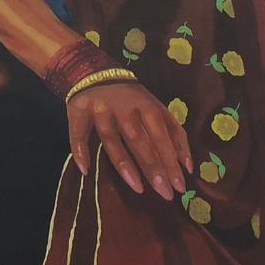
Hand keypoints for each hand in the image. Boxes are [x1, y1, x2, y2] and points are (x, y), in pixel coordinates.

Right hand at [68, 82, 191, 197]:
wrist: (94, 71)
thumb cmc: (132, 97)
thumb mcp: (155, 107)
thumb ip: (172, 131)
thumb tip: (187, 165)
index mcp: (146, 104)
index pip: (161, 134)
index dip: (171, 159)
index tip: (180, 186)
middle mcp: (123, 106)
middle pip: (138, 139)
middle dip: (153, 167)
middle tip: (165, 194)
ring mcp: (100, 109)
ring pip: (111, 139)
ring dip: (124, 164)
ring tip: (138, 189)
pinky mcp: (78, 111)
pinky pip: (77, 134)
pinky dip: (80, 151)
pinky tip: (86, 170)